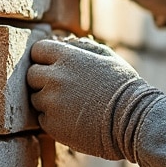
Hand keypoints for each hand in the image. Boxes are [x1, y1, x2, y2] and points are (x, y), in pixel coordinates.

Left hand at [27, 36, 153, 159]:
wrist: (133, 121)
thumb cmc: (123, 86)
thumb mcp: (107, 57)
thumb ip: (82, 46)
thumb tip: (65, 41)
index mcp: (68, 57)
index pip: (38, 50)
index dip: (44, 58)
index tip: (53, 66)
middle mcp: (55, 78)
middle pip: (31, 75)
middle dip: (43, 79)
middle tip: (64, 87)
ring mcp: (51, 102)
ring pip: (35, 98)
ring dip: (48, 100)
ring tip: (73, 104)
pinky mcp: (52, 125)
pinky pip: (42, 119)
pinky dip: (53, 119)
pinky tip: (74, 118)